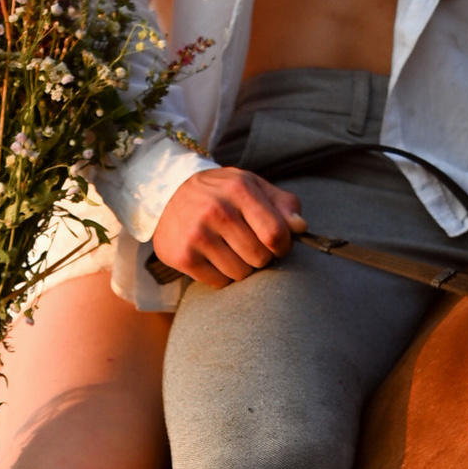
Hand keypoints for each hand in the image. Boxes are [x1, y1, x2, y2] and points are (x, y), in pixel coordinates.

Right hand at [150, 167, 305, 285]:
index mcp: (239, 188)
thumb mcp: (252, 186)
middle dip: (259, 256)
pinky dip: (220, 275)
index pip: (276, 234)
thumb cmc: (221, 193)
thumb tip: (300, 228)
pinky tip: (211, 257)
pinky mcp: (183, 256)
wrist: (167, 194)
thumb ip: (283, 204)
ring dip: (240, 267)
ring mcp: (197, 234)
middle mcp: (217, 210)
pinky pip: (219, 282)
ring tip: (228, 249)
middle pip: (260, 258)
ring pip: (241, 273)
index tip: (275, 243)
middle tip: (246, 244)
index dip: (282, 245)